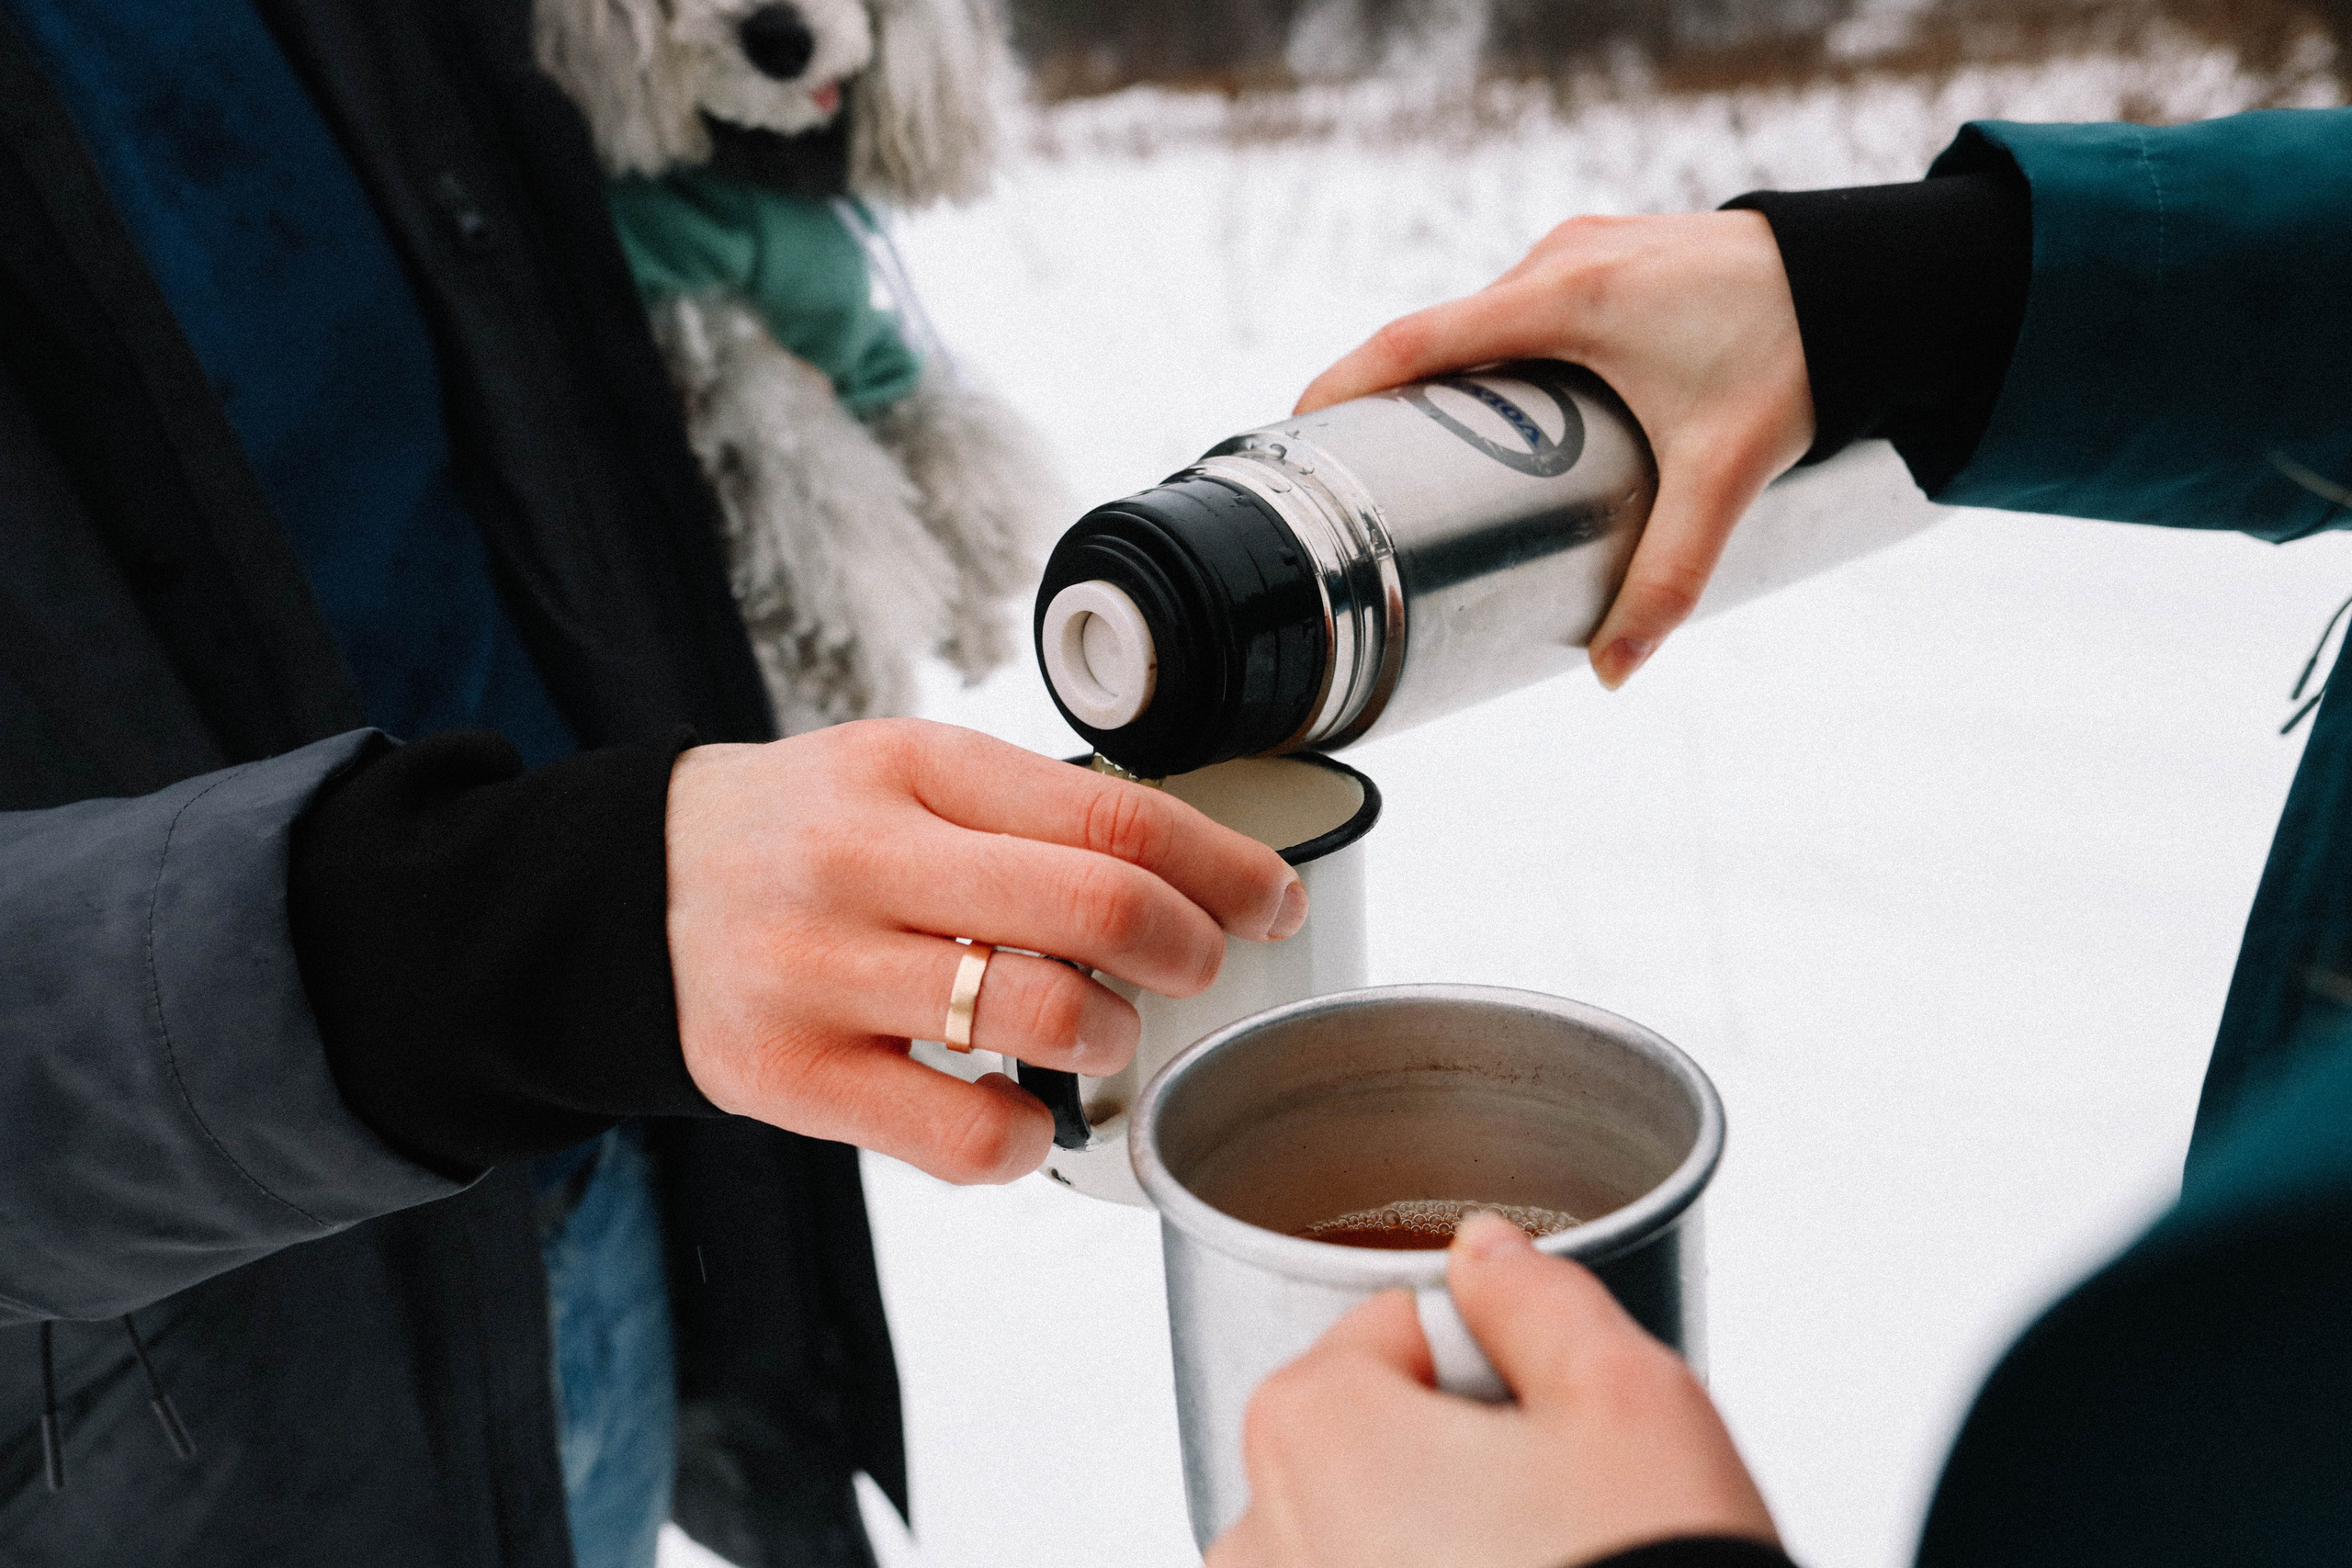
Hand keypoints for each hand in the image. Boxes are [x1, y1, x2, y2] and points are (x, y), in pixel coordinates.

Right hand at [664, 719, 1305, 1182]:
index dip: (1223, 869)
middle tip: (1194, 971)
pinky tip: (1018, 1111)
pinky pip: (959, 1137)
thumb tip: (1198, 881)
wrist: (636, 893)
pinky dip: (1025, 1139)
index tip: (1271, 904)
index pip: (1116, 814)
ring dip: (1112, 1041)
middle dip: (1189, 955)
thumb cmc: (813, 834)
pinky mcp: (787, 1075)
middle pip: (1099, 911)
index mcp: (915, 765)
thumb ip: (1035, 815)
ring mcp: (820, 970)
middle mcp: (865, 859)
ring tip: (1097, 1033)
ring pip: (1042, 1019)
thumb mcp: (911, 775)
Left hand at [1210, 1213, 1775, 1567]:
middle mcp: (1261, 1534)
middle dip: (1455, 1454)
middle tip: (1560, 1509)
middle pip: (1365, 1434)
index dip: (1492, 1362)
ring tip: (1542, 1564)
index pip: (1394, 1326)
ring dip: (1433, 1539)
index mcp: (1313, 1426)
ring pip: (1358, 1534)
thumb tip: (1486, 1252)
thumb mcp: (1629, 1400)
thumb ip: (1540, 1298)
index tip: (1548, 1423)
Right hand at [1297, 211, 1812, 688]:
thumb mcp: (1725, 475)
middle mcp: (1560, 260)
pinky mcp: (1608, 253)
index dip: (1340, 384)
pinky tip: (1498, 408)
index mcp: (1567, 298)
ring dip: (1444, 377)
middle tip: (1353, 473)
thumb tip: (1611, 673)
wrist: (1877, 279)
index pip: (1413, 339)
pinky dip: (1489, 353)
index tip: (1289, 431)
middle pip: (1437, 333)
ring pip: (1480, 318)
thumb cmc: (1802, 354)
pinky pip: (1518, 306)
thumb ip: (1668, 578)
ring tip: (1418, 454)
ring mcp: (1582, 247)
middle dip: (1387, 398)